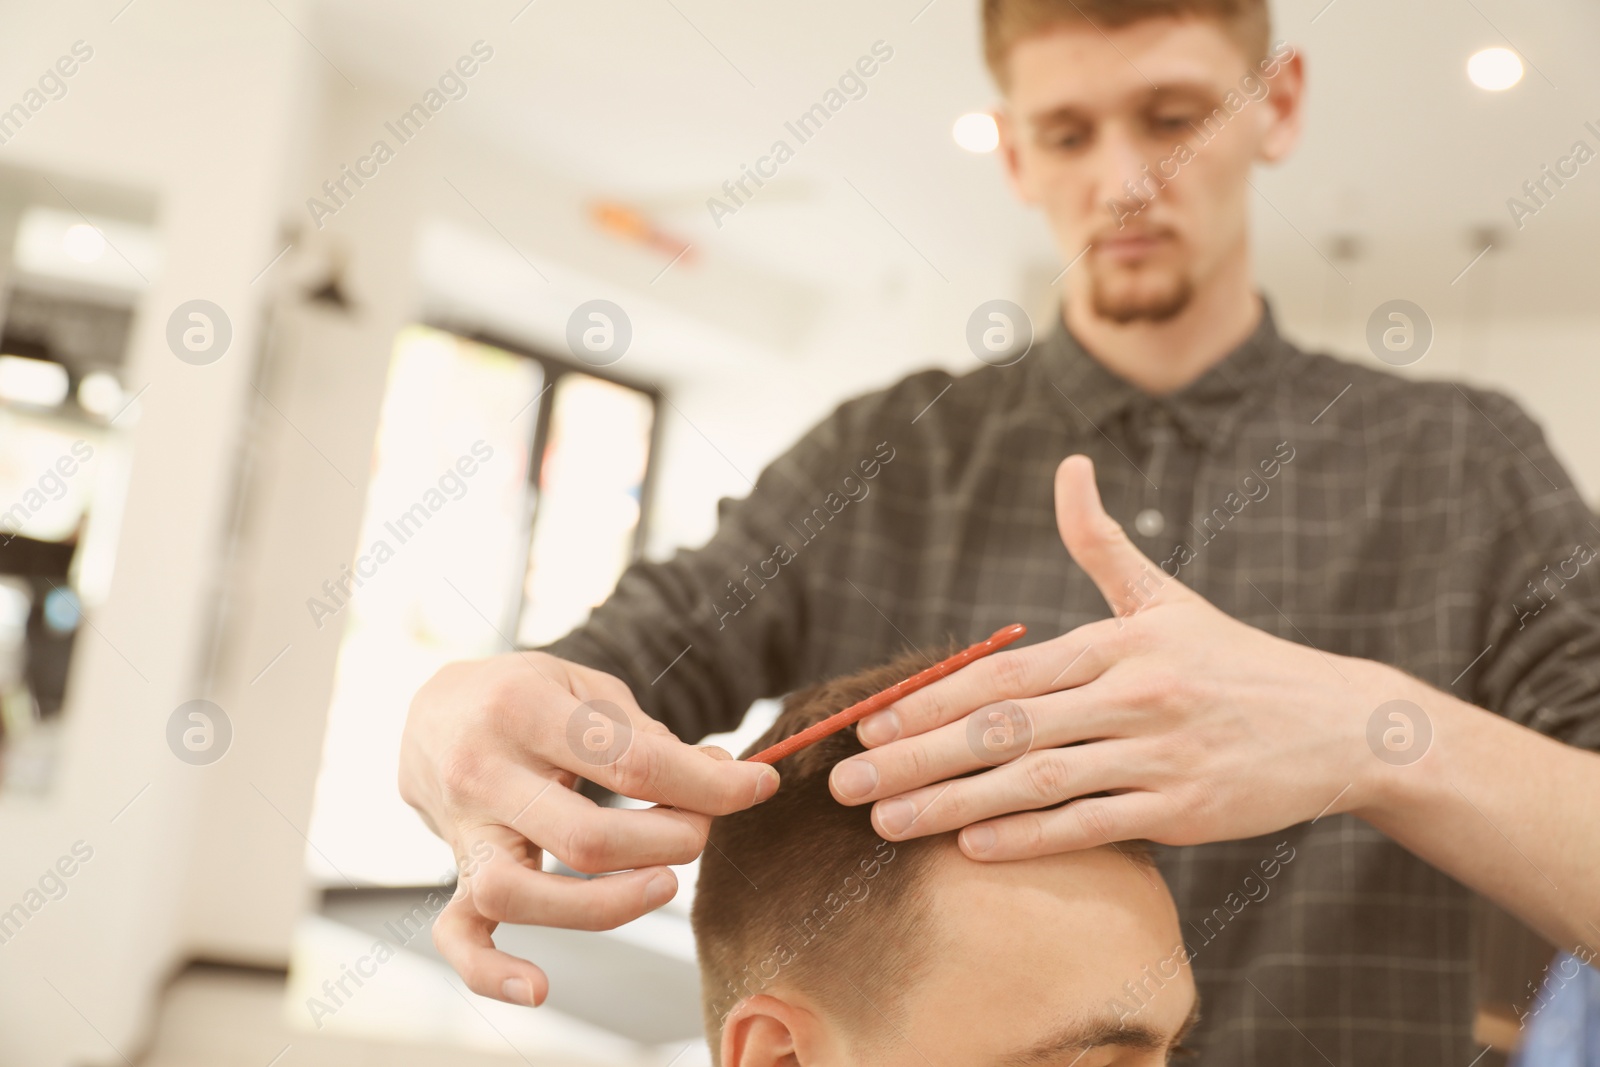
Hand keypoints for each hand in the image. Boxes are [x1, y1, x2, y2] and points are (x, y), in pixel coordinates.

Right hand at [399, 651, 778, 1004]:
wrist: (434, 706)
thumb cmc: (525, 694)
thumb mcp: (585, 685)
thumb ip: (649, 734)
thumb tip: (723, 778)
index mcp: (522, 710)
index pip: (630, 762)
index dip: (708, 785)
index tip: (757, 786)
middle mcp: (482, 772)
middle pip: (587, 838)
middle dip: (670, 842)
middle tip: (701, 828)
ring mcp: (461, 829)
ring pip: (522, 893)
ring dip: (608, 904)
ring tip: (661, 883)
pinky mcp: (452, 870)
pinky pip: (459, 935)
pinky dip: (492, 972)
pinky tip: (537, 989)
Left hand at [827, 454, 1396, 859]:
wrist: (1340, 724)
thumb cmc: (1236, 662)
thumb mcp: (1167, 597)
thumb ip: (1102, 542)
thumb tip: (1069, 467)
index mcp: (1118, 642)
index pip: (1006, 672)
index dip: (932, 698)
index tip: (869, 722)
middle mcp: (1133, 694)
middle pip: (1005, 728)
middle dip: (918, 757)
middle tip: (846, 782)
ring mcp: (1158, 754)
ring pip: (1037, 781)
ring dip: (954, 805)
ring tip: (886, 822)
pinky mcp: (1185, 810)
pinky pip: (1093, 825)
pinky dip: (1032, 839)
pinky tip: (972, 851)